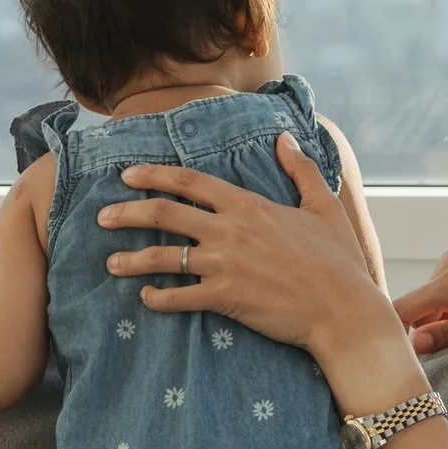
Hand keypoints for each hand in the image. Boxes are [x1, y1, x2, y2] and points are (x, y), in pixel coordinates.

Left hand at [97, 134, 410, 398]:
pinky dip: (158, 298)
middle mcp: (230, 230)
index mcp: (249, 205)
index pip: (190, 182)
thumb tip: (283, 138)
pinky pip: (180, 297)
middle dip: (128, 213)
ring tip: (110, 262)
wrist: (344, 310)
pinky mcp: (226, 298)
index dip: (154, 176)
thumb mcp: (323, 206)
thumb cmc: (338, 260)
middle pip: (165, 214)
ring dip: (132, 258)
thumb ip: (299, 170)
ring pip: (164, 257)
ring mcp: (225, 264)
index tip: (128, 175)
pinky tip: (145, 298)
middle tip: (102, 216)